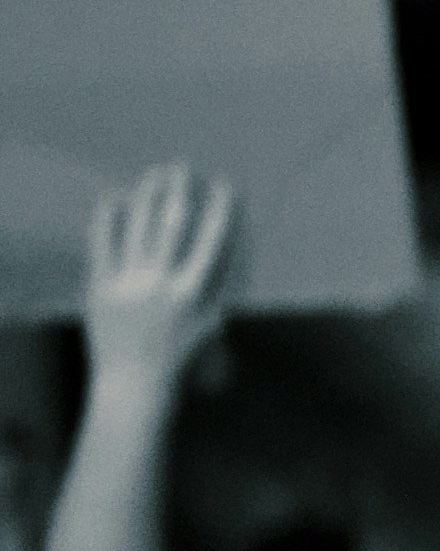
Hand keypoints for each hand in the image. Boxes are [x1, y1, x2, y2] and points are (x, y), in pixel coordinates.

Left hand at [75, 166, 236, 393]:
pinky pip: (102, 243)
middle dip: (179, 189)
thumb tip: (228, 247)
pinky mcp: (100, 286)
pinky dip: (108, 217)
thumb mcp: (212, 321)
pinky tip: (114, 197)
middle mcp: (161, 283)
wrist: (134, 384)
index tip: (222, 183)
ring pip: (139, 226)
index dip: (218, 206)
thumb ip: (219, 284)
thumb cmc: (181, 356)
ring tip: (154, 174)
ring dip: (148, 194)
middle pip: (172, 223)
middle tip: (182, 166)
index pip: (211, 237)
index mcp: (194, 292)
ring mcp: (128, 283)